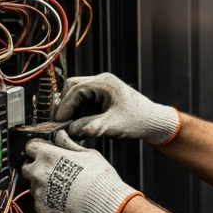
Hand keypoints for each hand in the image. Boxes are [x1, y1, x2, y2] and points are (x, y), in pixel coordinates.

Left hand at [21, 131, 140, 212]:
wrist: (104, 206)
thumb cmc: (99, 178)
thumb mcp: (88, 154)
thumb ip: (69, 144)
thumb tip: (61, 136)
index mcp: (48, 156)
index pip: (30, 147)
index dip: (38, 148)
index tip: (45, 151)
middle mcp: (38, 173)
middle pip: (27, 167)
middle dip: (37, 167)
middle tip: (53, 170)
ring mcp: (38, 193)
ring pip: (34, 186)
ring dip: (43, 185)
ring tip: (63, 188)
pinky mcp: (41, 210)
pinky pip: (40, 203)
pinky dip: (48, 202)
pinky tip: (64, 201)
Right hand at [55, 73, 179, 144]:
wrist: (153, 122)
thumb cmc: (138, 120)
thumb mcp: (112, 126)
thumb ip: (90, 127)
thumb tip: (70, 131)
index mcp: (104, 83)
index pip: (75, 89)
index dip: (65, 106)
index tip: (59, 122)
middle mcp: (101, 82)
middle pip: (72, 88)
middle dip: (66, 106)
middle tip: (61, 124)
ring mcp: (101, 89)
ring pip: (76, 95)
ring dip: (72, 111)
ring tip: (71, 128)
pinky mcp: (101, 98)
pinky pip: (83, 102)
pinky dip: (79, 114)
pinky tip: (79, 127)